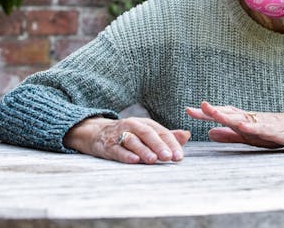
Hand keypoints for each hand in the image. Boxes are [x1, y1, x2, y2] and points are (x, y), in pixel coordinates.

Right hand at [64, 116, 189, 163]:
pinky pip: (117, 149)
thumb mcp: (147, 132)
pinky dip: (125, 155)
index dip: (171, 143)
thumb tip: (187, 135)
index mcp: (144, 123)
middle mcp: (132, 126)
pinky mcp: (107, 145)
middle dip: (158, 145)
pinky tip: (133, 160)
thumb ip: (166, 136)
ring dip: (143, 150)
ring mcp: (119, 135)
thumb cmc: (128, 134)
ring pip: (132, 141)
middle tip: (168, 157)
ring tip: (153, 160)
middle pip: (147, 133)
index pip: (161, 132)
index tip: (179, 156)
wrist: (97, 133)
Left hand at [185, 101, 283, 148]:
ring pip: (242, 118)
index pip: (220, 114)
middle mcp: (249, 117)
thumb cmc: (273, 131)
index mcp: (242, 119)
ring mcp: (261, 122)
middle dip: (213, 110)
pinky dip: (252, 126)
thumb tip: (208, 133)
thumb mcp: (247, 136)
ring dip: (228, 115)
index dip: (205, 113)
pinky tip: (243, 125)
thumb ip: (229, 135)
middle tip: (197, 107)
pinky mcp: (274, 129)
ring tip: (214, 113)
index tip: (188, 110)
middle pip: (228, 112)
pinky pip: (262, 128)